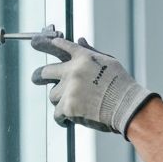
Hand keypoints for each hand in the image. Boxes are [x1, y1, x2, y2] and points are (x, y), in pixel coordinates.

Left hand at [31, 31, 156, 136]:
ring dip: (59, 101)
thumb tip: (80, 40)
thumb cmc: (122, 85)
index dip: (49, 44)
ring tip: (72, 106)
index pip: (62, 46)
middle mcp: (72, 71)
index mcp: (83, 57)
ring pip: (52, 95)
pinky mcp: (68, 107)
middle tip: (36, 79)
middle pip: (45, 72)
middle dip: (38, 76)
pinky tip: (67, 121)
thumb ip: (91, 51)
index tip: (36, 42)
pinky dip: (62, 119)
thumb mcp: (109, 62)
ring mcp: (68, 89)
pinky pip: (57, 114)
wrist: (126, 106)